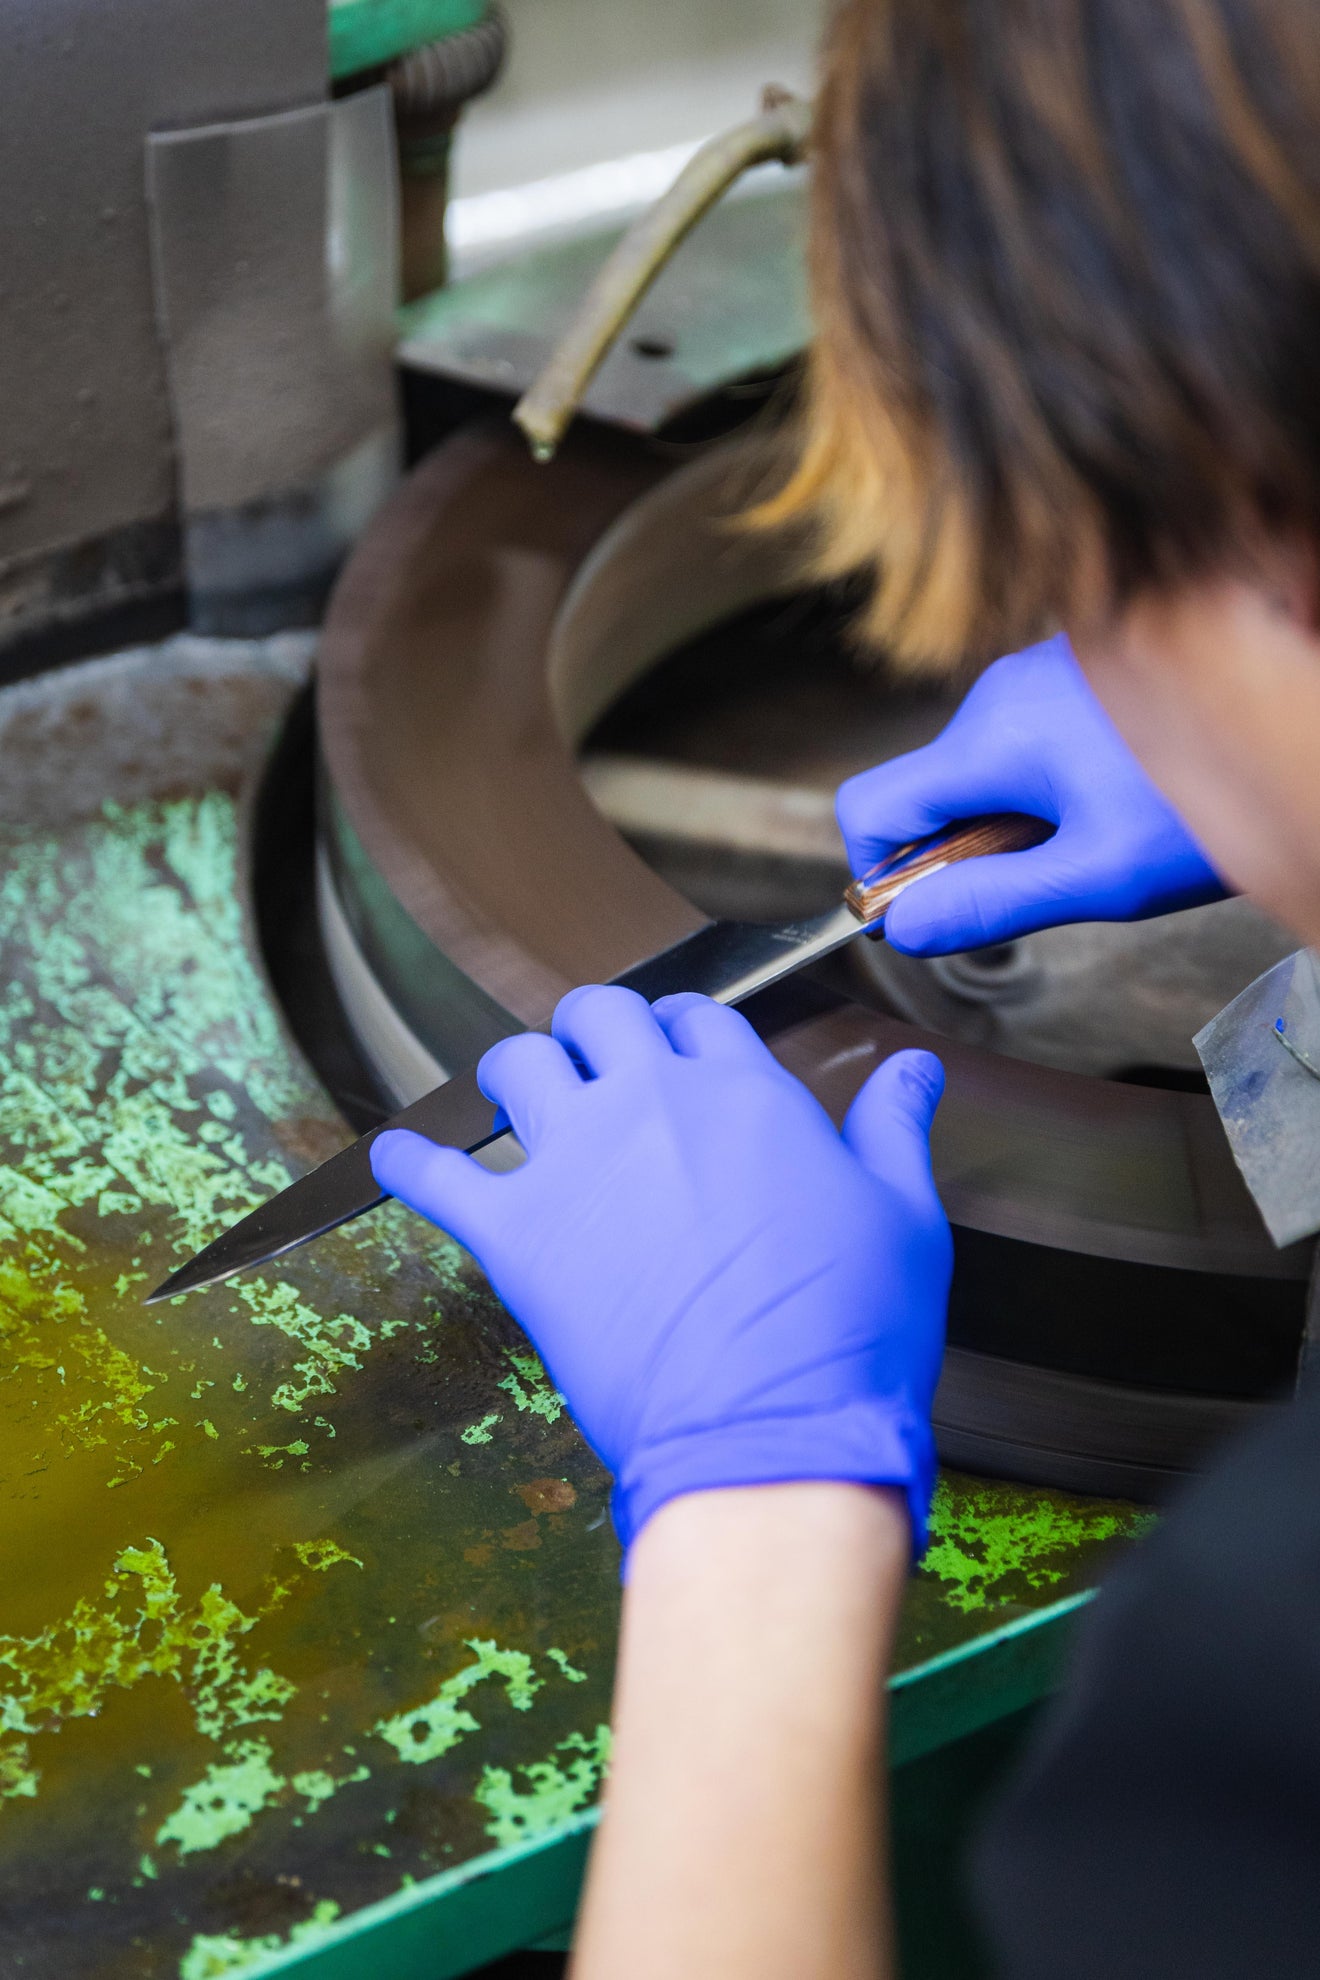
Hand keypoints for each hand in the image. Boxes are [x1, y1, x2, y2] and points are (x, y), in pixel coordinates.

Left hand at [371, 988, 951, 1556]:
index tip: (675, 1050)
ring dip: (514, 1072)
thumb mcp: (903, 1217)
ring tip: (512, 1096)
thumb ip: (893, 1129)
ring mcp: (577, 1162)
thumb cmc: (850, 1335)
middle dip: (593, 1030)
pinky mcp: (518, 1235)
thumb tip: (914, 1068)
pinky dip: (410, 1163)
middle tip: (591, 1063)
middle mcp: (652, 1104)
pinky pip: (438, 1176)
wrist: (774, 1434)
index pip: (696, 1018)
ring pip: (515, 1063)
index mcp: (745, 1093)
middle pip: (596, 1016)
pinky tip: (396, 1158)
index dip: (682, 1028)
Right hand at [836, 632, 1227, 954]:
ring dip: (1011, 821)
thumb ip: (991, 904)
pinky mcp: (1072, 673)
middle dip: (963, 852)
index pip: (870, 807)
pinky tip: (1115, 801)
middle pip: (926, 791)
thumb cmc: (1213, 801)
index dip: (880, 875)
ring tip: (1099, 839)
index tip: (928, 915)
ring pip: (977, 770)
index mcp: (993, 736)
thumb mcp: (1100, 876)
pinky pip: (1021, 741)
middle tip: (1047, 884)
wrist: (1301, 729)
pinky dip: (1045, 787)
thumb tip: (904, 929)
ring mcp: (1037, 675)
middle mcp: (1001, 692)